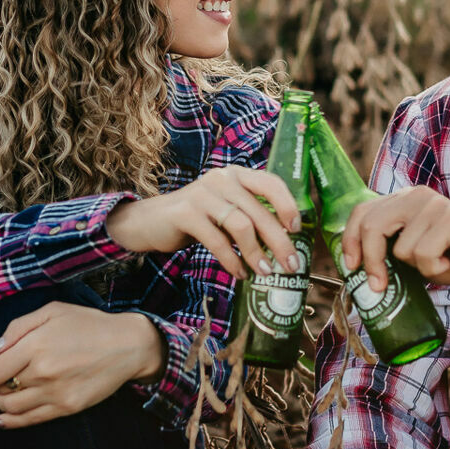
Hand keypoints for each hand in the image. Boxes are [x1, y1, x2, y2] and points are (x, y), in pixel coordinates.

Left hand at [0, 302, 164, 428]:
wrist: (127, 345)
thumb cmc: (89, 323)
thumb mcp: (52, 310)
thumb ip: (19, 327)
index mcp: (35, 346)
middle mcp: (41, 372)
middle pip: (2, 390)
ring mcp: (55, 392)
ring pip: (14, 408)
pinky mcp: (67, 406)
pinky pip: (33, 419)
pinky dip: (13, 423)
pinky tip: (3, 421)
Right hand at [104, 165, 300, 278]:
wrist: (152, 220)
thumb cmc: (198, 218)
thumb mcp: (226, 210)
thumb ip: (251, 216)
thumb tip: (286, 245)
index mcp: (237, 175)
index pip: (271, 182)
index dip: (288, 204)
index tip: (297, 228)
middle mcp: (222, 179)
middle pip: (259, 211)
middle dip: (279, 241)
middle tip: (291, 266)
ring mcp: (202, 194)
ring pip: (240, 225)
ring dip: (256, 253)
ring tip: (264, 273)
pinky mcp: (186, 212)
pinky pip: (217, 240)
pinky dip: (232, 260)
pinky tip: (239, 273)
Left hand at [341, 186, 449, 292]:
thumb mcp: (414, 255)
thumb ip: (389, 253)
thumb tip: (357, 272)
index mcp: (403, 200)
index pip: (362, 212)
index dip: (349, 240)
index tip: (350, 267)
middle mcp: (415, 196)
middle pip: (372, 226)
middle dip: (371, 261)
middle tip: (378, 286)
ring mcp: (432, 204)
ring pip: (401, 248)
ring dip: (417, 267)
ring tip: (438, 262)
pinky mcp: (449, 217)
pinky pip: (423, 254)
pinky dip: (434, 268)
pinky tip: (449, 261)